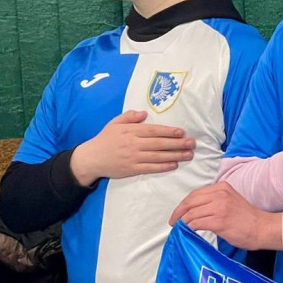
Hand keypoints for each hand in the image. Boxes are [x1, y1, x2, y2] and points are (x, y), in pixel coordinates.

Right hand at [69, 110, 195, 185]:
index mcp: (130, 131)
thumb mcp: (114, 123)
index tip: (182, 132)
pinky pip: (150, 168)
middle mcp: (133, 144)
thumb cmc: (105, 139)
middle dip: (177, 144)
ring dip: (175, 156)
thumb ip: (129, 117)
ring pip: (157, 156)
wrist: (91, 158)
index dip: (169, 131)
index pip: (153, 131)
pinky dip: (163, 167)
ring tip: (189, 154)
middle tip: (192, 143)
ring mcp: (133, 158)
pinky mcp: (132, 169)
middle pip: (159, 144)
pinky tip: (174, 165)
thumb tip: (144, 113)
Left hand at [169, 182, 282, 250]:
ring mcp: (219, 207)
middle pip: (190, 202)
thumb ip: (215, 200)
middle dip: (178, 213)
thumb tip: (194, 210)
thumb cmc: (247, 218)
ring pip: (191, 213)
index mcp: (222, 187)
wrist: (262, 228)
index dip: (183, 204)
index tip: (178, 213)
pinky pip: (196, 223)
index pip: (195, 194)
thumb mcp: (230, 200)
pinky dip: (189, 228)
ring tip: (181, 229)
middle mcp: (220, 194)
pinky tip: (189, 232)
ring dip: (183, 222)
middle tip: (174, 222)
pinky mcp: (219, 221)